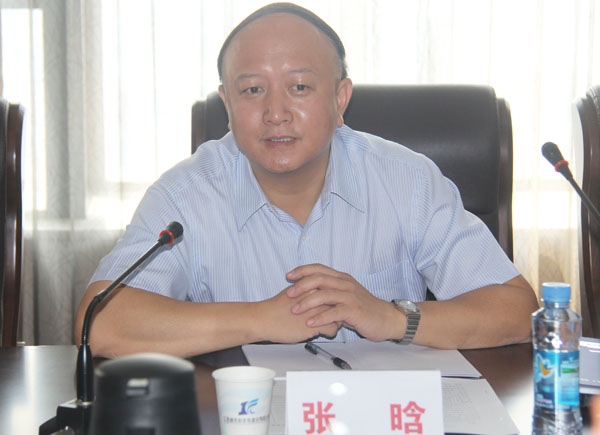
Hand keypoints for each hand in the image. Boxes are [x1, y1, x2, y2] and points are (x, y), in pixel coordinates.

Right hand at [255, 287, 340, 342]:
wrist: (264, 319)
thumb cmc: (276, 307)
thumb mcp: (293, 291)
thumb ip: (307, 289)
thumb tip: (317, 293)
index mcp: (312, 286)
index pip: (333, 290)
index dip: (335, 298)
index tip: (335, 304)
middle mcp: (318, 297)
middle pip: (338, 302)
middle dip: (338, 309)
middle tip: (336, 315)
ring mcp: (318, 311)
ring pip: (338, 315)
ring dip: (337, 320)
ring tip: (331, 324)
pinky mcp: (315, 325)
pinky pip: (333, 328)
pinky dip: (331, 332)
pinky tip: (325, 332)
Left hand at [285, 264, 404, 340]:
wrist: (386, 319)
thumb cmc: (364, 309)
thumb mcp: (346, 295)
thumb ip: (330, 292)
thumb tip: (310, 293)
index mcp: (342, 278)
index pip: (319, 269)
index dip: (302, 270)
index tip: (288, 275)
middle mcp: (346, 284)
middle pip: (319, 279)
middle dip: (301, 286)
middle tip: (288, 294)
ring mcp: (350, 297)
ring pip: (325, 295)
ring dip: (307, 302)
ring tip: (294, 310)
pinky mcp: (354, 311)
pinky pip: (334, 313)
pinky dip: (320, 318)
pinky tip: (310, 323)